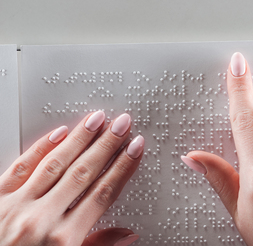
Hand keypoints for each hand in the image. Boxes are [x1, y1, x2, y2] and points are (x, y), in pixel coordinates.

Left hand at [0, 112, 143, 245]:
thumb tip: (126, 234)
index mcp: (64, 240)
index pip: (103, 193)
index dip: (123, 167)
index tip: (135, 148)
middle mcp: (41, 219)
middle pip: (83, 172)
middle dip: (107, 145)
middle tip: (122, 124)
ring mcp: (16, 206)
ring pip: (55, 163)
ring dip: (79, 139)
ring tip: (96, 120)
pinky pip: (20, 167)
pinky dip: (41, 148)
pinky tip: (58, 133)